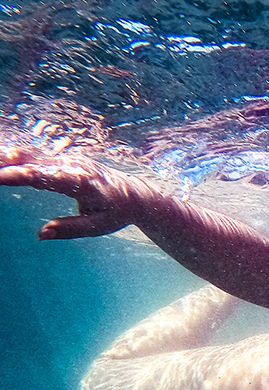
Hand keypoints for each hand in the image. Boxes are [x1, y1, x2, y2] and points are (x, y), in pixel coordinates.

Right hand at [0, 147, 158, 238]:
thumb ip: (71, 229)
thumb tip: (42, 234)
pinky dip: (13, 158)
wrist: (134, 194)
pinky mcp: (62, 160)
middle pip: (33, 161)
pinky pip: (34, 156)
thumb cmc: (116, 213)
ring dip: (6, 157)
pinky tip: (0, 159)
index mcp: (82, 181)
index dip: (21, 176)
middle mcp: (73, 165)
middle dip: (5, 163)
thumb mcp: (99, 226)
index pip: (46, 177)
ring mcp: (67, 160)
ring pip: (30, 155)